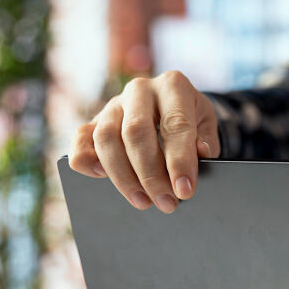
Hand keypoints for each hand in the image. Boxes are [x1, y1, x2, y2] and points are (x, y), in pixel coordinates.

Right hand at [69, 71, 220, 213]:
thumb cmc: (191, 118)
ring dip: (123, 177)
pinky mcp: (95, 120)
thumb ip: (206, 139)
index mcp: (173, 86)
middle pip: (136, 132)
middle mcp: (140, 90)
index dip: (179, 160)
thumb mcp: (207, 123)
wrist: (171, 105)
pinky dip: (86, 160)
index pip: (175, 124)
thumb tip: (201, 153)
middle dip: (150, 174)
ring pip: (106, 138)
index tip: (184, 190)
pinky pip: (81, 138)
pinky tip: (101, 178)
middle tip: (166, 203)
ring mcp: (114, 104)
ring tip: (143, 202)